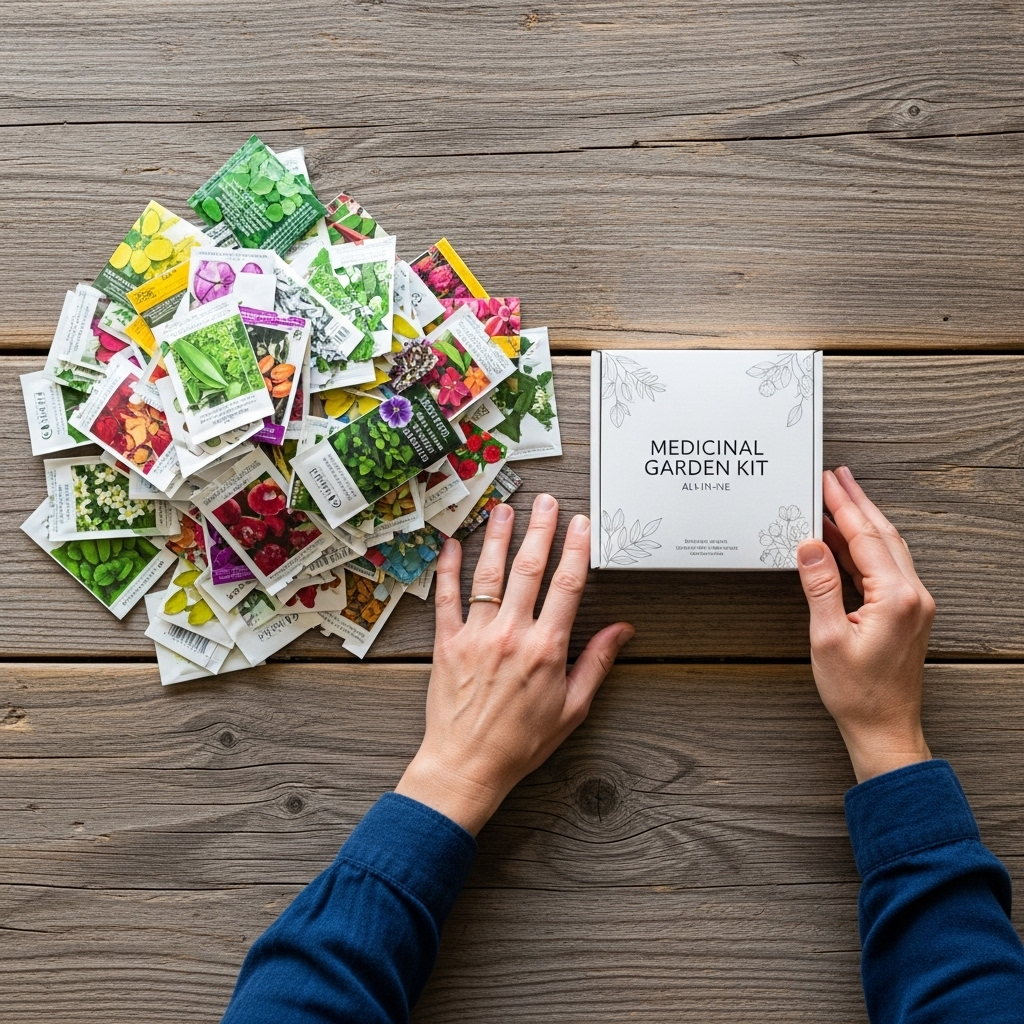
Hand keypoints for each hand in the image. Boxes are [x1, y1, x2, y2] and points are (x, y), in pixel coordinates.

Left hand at [396, 494, 633, 834]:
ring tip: (505, 508)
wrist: (467, 765)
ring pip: (488, 575)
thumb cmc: (521, 743)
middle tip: (546, 502)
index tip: (581, 524)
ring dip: (497, 537)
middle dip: (540, 530)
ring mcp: (475, 635)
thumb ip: (596, 663)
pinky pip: (446, 597)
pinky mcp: (446, 643)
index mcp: (545, 649)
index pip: (566, 586)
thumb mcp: (572, 708)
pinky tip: (452, 544)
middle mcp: (510, 634)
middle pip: (528, 569)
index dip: (576, 550)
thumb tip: (622, 630)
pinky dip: (448, 568)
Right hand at [796, 467, 934, 783]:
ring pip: (888, 548)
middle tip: (837, 476)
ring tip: (840, 498)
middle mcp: (912, 595)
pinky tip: (845, 541)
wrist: (884, 727)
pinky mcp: (908, 612)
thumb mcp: (826, 638)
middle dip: (857, 502)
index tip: (827, 481)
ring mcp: (914, 603)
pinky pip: (887, 566)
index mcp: (895, 597)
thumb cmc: (856, 692)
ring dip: (863, 521)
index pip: (865, 538)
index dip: (843, 506)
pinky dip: (865, 547)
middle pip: (883, 534)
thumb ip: (819, 587)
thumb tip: (809, 546)